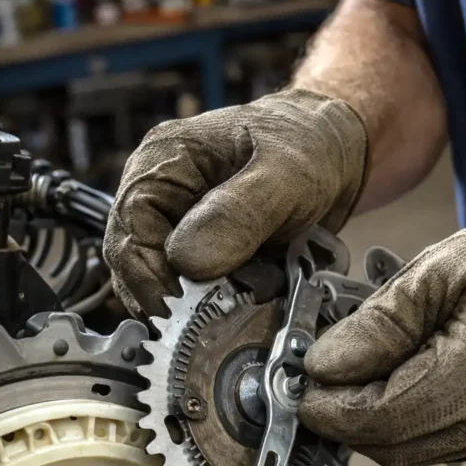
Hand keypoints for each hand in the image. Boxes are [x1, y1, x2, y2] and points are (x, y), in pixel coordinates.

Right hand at [104, 90, 366, 315]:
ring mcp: (178, 229)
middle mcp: (159, 196)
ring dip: (198, 308)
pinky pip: (194, 294)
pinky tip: (246, 306)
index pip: (128, 232)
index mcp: (162, 162)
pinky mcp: (202, 256)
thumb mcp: (286, 173)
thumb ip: (240, 213)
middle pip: (137, 266)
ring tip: (242, 306)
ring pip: (165, 286)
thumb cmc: (310, 144)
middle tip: (215, 321)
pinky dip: (217, 308)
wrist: (338, 153)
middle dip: (176, 299)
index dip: (147, 278)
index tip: (179, 312)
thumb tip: (187, 261)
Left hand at [299, 188, 465, 465]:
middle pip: (387, 445)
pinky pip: (427, 443)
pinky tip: (383, 379)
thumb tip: (321, 365)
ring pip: (403, 451)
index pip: (382, 418)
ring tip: (345, 372)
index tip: (296, 381)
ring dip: (363, 421)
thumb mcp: (440, 269)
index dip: (329, 407)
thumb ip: (379, 323)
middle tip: (310, 374)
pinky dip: (394, 421)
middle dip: (339, 416)